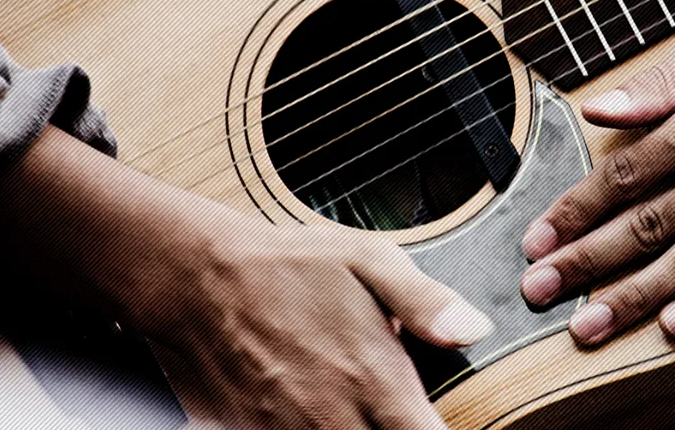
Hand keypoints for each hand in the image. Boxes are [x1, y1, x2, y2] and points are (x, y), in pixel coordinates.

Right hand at [161, 220, 492, 429]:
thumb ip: (427, 302)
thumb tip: (476, 330)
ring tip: (359, 412)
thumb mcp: (368, 260)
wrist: (198, 280)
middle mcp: (334, 421)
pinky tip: (320, 415)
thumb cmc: (287, 267)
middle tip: (397, 415)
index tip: (436, 421)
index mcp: (375, 381)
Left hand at [519, 10, 674, 343]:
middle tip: (540, 289)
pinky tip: (673, 326)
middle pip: (651, 225)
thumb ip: (659, 83)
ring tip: (586, 324)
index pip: (629, 175)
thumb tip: (596, 109)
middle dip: (587, 261)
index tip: (538, 238)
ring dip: (635, 297)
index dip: (576, 210)